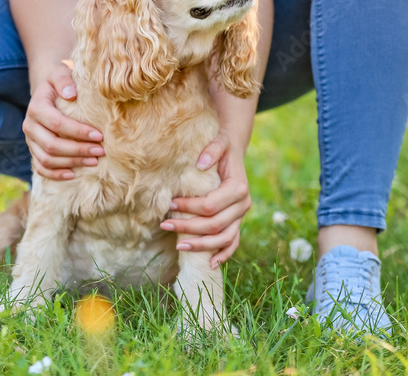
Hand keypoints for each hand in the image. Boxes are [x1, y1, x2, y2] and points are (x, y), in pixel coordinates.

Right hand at [23, 62, 103, 180]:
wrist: (50, 91)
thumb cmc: (61, 83)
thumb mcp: (62, 73)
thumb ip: (65, 80)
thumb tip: (71, 95)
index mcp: (36, 107)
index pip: (57, 124)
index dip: (78, 132)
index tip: (100, 135)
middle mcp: (30, 126)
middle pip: (52, 145)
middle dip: (78, 150)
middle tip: (101, 151)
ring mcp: (31, 141)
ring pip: (47, 159)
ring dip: (72, 162)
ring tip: (94, 161)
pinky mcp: (34, 150)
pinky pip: (41, 168)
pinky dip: (56, 174)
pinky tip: (74, 174)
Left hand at [160, 130, 250, 268]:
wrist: (234, 150)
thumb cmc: (223, 147)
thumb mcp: (220, 142)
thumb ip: (212, 150)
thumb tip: (200, 163)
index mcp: (238, 188)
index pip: (210, 205)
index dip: (189, 208)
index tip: (170, 203)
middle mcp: (243, 204)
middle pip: (214, 225)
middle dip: (188, 227)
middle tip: (164, 223)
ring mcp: (241, 216)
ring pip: (223, 238)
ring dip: (201, 245)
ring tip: (179, 245)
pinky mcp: (237, 221)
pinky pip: (232, 242)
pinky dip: (224, 254)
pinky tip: (211, 264)